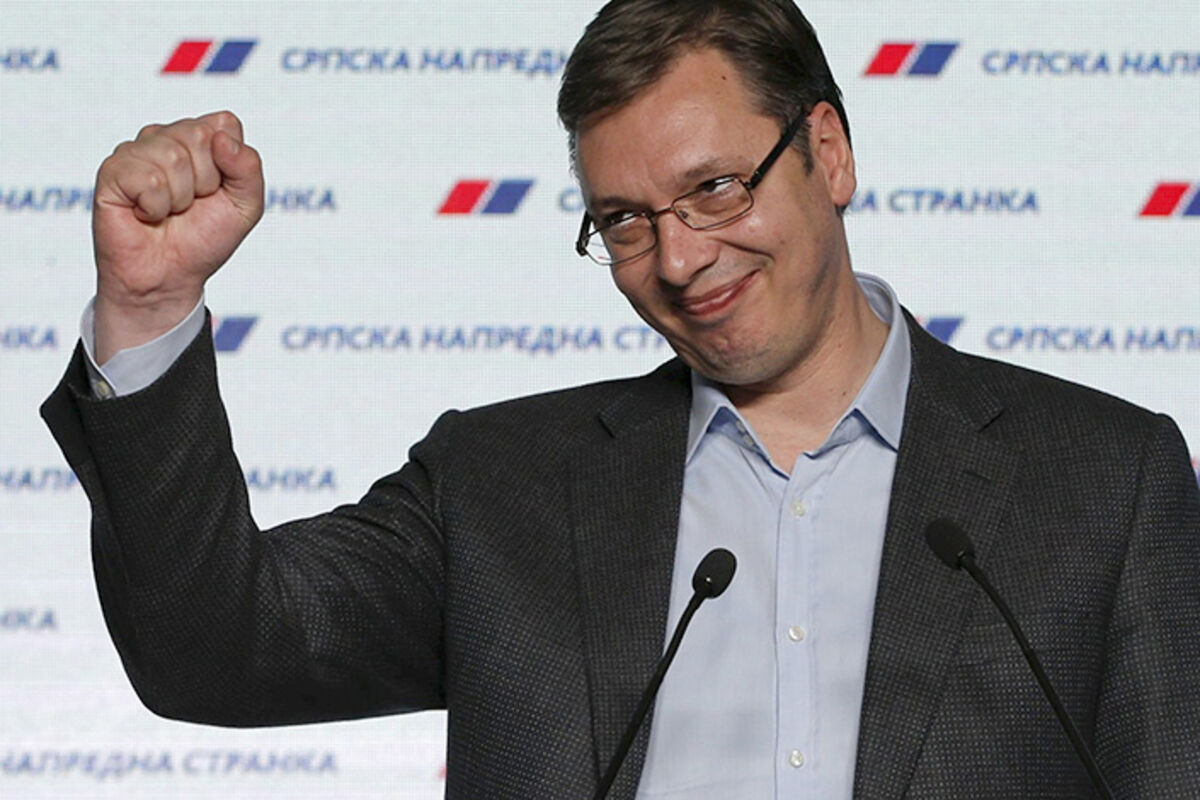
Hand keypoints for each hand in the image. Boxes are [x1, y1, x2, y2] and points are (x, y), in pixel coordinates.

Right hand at [92, 111, 263, 361]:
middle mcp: (166, 138)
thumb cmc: (204, 238)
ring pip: (172, 157)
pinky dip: (155, 206)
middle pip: (198, 135)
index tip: (217, 191)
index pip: (224, 124)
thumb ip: (249, 168)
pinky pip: (146, 177)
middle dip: (205, 181)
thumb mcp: (246, 206)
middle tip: (191, 205)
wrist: (170, 276)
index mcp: (200, 139)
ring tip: (169, 211)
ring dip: (180, 197)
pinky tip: (146, 214)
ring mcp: (137, 152)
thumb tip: (221, 139)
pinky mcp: (112, 171)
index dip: (229, 163)